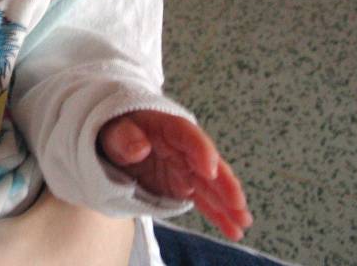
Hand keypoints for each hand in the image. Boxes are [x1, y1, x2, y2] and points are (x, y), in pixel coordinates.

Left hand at [98, 110, 252, 240]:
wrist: (117, 138)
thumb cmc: (117, 129)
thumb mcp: (113, 129)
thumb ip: (123, 137)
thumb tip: (139, 147)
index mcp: (169, 127)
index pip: (188, 136)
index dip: (201, 151)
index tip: (210, 169)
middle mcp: (184, 148)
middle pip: (207, 164)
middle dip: (224, 184)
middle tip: (238, 203)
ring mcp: (186, 168)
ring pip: (210, 186)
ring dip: (227, 204)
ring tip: (243, 222)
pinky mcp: (184, 185)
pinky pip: (203, 200)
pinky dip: (217, 214)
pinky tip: (233, 229)